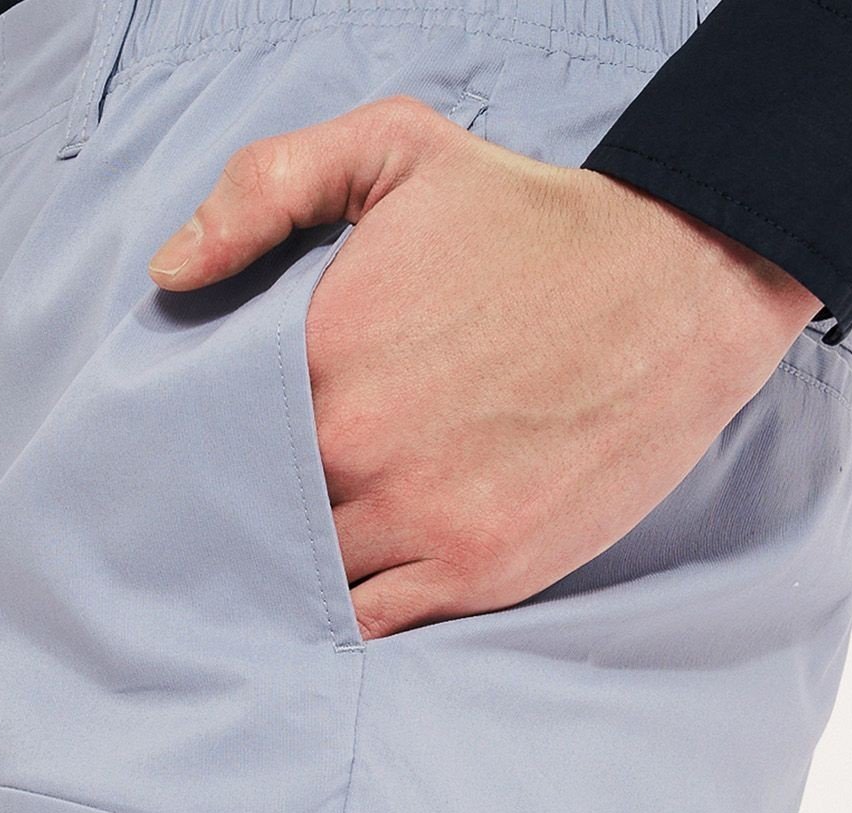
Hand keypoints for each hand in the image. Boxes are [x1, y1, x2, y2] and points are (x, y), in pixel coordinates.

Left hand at [149, 97, 820, 639]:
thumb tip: (170, 275)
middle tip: (247, 515)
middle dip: (247, 515)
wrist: (681, 286)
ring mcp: (418, 518)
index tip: (218, 453)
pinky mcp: (477, 570)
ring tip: (297, 558)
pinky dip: (349, 619)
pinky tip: (344, 600)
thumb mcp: (396, 150)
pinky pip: (375, 624)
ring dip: (295, 572)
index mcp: (321, 352)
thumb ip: (266, 188)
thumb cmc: (535, 224)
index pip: (217, 430)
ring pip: (309, 575)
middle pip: (257, 512)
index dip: (212, 447)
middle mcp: (358, 446)